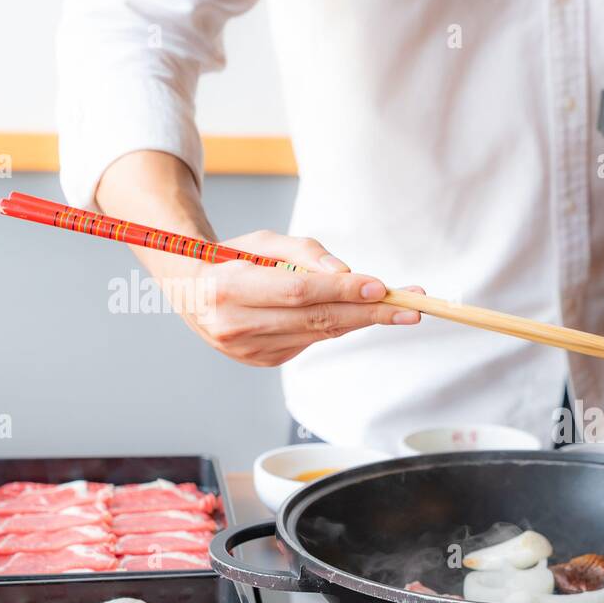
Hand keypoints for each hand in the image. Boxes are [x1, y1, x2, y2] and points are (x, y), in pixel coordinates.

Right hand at [154, 230, 422, 366]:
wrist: (191, 292)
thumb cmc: (230, 260)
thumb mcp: (262, 241)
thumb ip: (304, 253)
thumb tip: (345, 273)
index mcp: (228, 289)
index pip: (299, 292)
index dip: (342, 291)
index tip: (381, 287)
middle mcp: (236, 326)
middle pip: (317, 320)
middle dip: (369, 314)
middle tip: (412, 308)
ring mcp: (249, 350)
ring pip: (319, 334)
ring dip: (362, 322)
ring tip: (399, 310)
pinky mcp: (262, 362)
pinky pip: (311, 341)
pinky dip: (335, 326)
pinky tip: (353, 314)